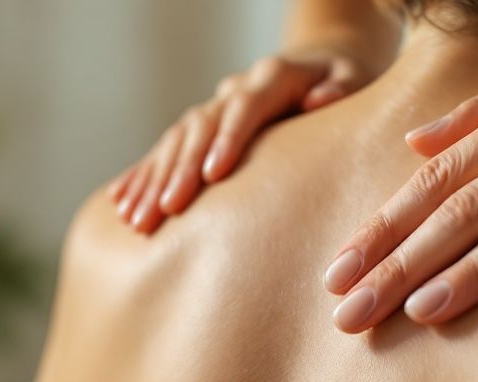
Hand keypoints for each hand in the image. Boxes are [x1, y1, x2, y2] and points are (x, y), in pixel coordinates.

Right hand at [108, 45, 378, 233]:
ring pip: (175, 141)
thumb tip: (322, 97)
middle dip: (180, 170)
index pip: (245, 107)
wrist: (319, 65)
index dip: (227, 139)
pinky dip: (142, 176)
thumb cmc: (346, 81)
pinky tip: (121, 204)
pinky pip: (164, 150)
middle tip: (166, 211)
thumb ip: (341, 87)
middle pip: (200, 128)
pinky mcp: (200, 128)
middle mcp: (235, 89)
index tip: (212, 175)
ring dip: (153, 180)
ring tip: (136, 219)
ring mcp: (213, 107)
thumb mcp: (356, 78)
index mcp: (273, 76)